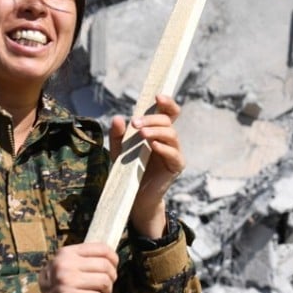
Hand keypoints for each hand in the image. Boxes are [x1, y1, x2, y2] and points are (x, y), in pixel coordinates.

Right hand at [39, 243, 118, 292]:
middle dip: (112, 276)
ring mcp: (67, 281)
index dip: (113, 257)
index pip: (100, 248)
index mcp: (67, 252)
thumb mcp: (64, 263)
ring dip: (108, 289)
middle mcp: (66, 264)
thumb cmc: (54, 282)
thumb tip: (109, 257)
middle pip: (105, 266)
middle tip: (109, 283)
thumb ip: (81, 258)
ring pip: (103, 281)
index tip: (114, 264)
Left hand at [109, 94, 184, 237]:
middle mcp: (168, 139)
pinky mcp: (175, 166)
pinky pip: (174, 154)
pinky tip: (153, 146)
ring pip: (172, 134)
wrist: (133, 196)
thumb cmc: (127, 170)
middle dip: (152, 119)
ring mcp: (174, 152)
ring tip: (141, 134)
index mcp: (158, 132)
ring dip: (156, 131)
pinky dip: (164, 148)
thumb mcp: (118, 150)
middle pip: (168, 120)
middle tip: (135, 123)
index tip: (157, 96)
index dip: (167, 102)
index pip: (168, 112)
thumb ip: (117, 135)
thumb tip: (118, 118)